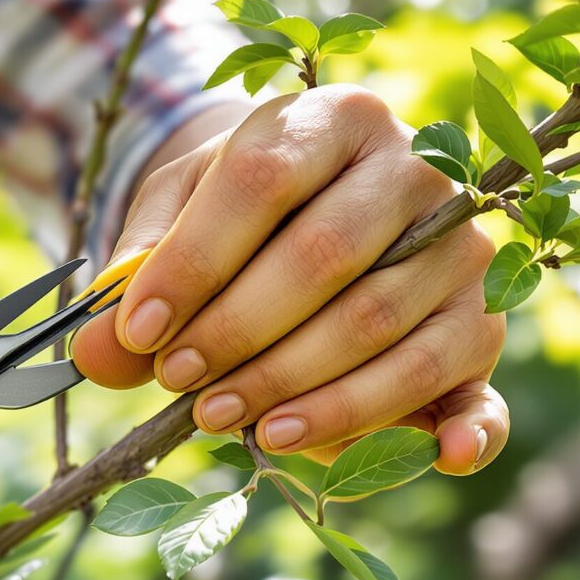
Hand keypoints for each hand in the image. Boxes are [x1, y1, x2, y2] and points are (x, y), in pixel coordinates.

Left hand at [73, 85, 508, 471]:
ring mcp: (461, 248)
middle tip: (180, 382)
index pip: (263, 182)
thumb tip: (98, 352)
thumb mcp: (179, 211)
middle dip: (240, 332)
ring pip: (379, 325)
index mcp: (335, 118)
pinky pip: (476, 385)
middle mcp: (416, 169)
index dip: (197, 261)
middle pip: (325, 257)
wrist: (321, 207)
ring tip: (226, 420)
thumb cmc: (240, 207)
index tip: (141, 330)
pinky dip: (463, 430)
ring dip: (299, 389)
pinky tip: (437, 461)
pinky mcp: (480, 324)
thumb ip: (139, 271)